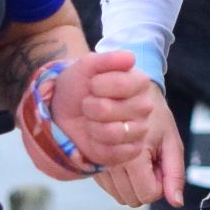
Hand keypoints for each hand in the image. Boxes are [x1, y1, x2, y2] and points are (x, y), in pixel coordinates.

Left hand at [55, 49, 163, 170]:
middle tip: (89, 104)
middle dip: (91, 106)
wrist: (65, 111)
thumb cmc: (79, 87)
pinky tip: (96, 137)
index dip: (98, 84)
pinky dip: (97, 144)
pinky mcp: (131, 151)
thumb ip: (106, 59)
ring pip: (113, 132)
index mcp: (139, 82)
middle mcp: (144, 106)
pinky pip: (115, 152)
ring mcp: (139, 130)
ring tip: (91, 120)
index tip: (92, 84)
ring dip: (92, 126)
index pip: (122, 84)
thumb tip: (130, 58)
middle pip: (113, 109)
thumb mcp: (85, 66)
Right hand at [95, 104, 184, 209]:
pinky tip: (127, 159)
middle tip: (151, 160)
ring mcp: (99, 164)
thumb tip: (176, 203)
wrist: (128, 93)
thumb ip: (175, 173)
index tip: (160, 163)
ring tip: (139, 158)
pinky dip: (121, 180)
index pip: (147, 194)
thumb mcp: (172, 141)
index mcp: (132, 157)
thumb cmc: (154, 116)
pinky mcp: (92, 164)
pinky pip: (110, 188)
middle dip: (147, 186)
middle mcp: (111, 164)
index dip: (160, 184)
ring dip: (133, 184)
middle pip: (132, 199)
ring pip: (120, 196)